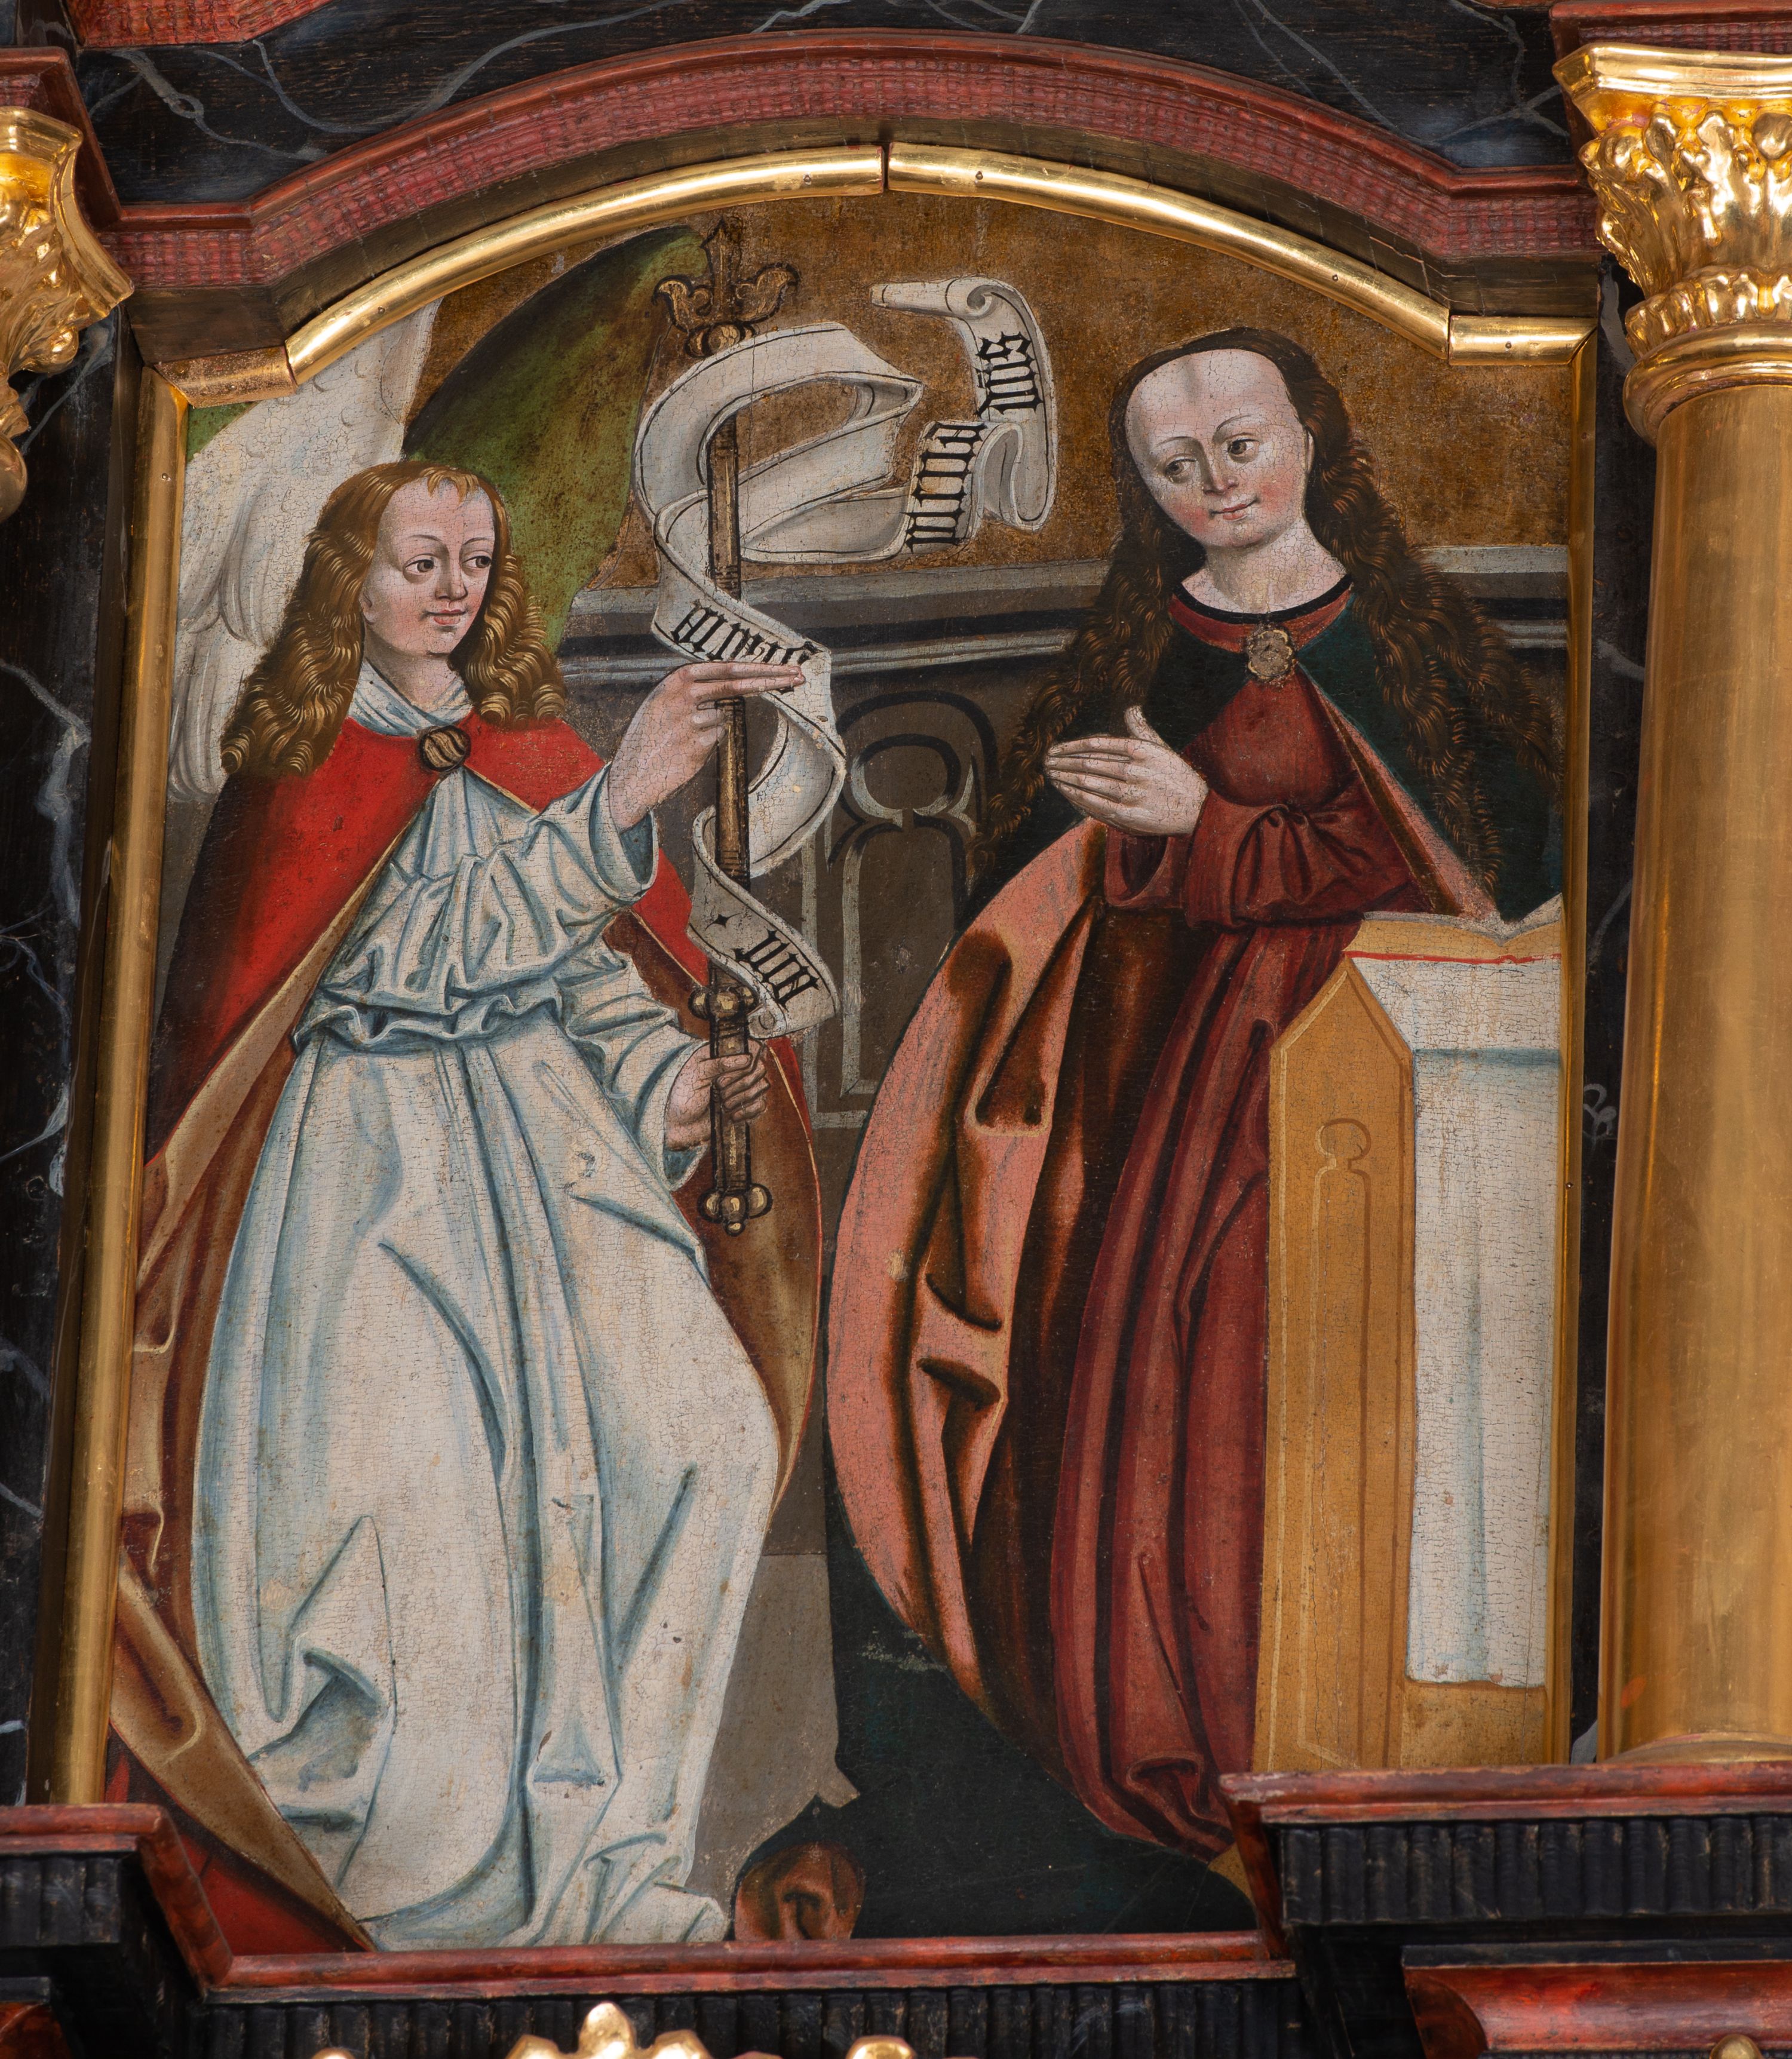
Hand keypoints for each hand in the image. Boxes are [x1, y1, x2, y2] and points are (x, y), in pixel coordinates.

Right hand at [607, 662, 802, 830]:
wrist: (632, 774)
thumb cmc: (650, 737)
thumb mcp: (662, 702)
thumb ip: (693, 689)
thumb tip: (732, 683)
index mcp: (676, 680)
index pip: (726, 668)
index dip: (757, 667)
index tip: (782, 667)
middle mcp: (685, 697)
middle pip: (739, 685)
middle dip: (772, 680)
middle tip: (798, 677)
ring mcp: (693, 722)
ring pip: (726, 718)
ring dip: (714, 727)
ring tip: (686, 738)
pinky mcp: (698, 746)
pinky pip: (719, 738)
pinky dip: (710, 743)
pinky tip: (688, 750)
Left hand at [665, 1040, 769, 1152]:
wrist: (680, 1125)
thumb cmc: (683, 1096)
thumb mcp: (695, 1074)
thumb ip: (718, 1063)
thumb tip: (746, 1058)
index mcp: (724, 1056)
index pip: (752, 1048)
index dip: (750, 1057)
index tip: (739, 1066)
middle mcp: (737, 1070)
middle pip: (759, 1068)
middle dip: (740, 1082)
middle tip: (719, 1088)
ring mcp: (743, 1089)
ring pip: (762, 1086)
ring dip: (742, 1097)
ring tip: (722, 1104)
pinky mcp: (746, 1106)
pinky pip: (762, 1105)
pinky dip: (748, 1111)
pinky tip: (732, 1115)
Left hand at [1045, 707, 1208, 835]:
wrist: (1197, 809)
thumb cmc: (1176, 777)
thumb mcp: (1162, 749)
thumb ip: (1142, 730)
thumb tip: (1131, 709)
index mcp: (1140, 750)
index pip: (1097, 744)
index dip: (1071, 746)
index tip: (1055, 748)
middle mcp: (1135, 770)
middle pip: (1089, 763)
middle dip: (1063, 762)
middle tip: (1045, 761)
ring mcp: (1131, 794)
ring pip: (1088, 783)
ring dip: (1065, 778)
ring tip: (1051, 774)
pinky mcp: (1128, 816)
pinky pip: (1094, 805)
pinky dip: (1076, 797)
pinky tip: (1064, 791)